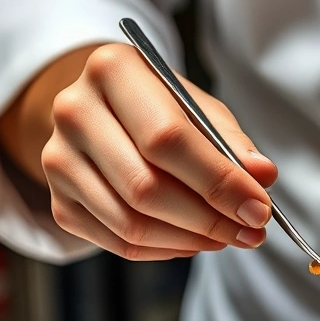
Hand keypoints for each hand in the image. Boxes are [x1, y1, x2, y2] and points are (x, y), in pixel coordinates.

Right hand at [42, 43, 277, 259]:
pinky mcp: (58, 201)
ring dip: (190, 240)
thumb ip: (231, 143)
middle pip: (145, 187)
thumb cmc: (161, 108)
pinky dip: (165, 249)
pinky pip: (117, 242)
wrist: (104, 112)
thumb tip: (261, 176)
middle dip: (209, 219)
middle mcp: (74, 111)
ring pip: (131, 223)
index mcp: (112, 70)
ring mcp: (58, 160)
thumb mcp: (200, 110)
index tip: (258, 209)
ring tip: (226, 237)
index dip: (218, 182)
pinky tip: (193, 240)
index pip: (167, 139)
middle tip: (250, 232)